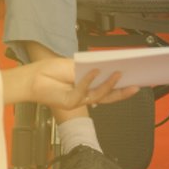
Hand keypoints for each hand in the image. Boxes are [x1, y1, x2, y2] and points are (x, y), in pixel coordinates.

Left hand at [11, 57, 139, 111]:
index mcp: (87, 87)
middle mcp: (84, 96)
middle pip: (107, 97)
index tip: (135, 81)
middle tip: (136, 86)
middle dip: (122, 92)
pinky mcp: (69, 103)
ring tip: (118, 73)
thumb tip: (107, 67)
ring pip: (98, 96)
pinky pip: (83, 92)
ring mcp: (78, 101)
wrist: (31, 78)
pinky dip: (89, 81)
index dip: (121, 87)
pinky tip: (94, 71)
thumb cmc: (50, 71)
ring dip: (109, 84)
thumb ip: (90, 68)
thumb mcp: (75, 65)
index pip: (107, 90)